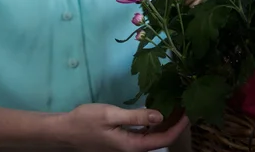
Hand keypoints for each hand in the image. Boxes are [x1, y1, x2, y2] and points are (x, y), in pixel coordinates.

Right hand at [57, 103, 188, 150]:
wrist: (66, 132)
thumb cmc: (87, 121)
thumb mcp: (111, 115)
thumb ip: (136, 117)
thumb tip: (160, 117)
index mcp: (132, 146)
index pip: (163, 139)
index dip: (178, 127)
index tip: (189, 113)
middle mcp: (131, 150)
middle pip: (159, 140)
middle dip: (174, 126)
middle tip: (184, 106)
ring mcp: (125, 147)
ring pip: (151, 138)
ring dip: (163, 125)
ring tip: (173, 107)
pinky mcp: (120, 142)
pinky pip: (141, 136)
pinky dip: (151, 125)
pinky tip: (153, 114)